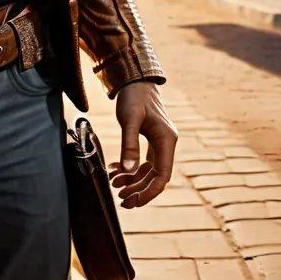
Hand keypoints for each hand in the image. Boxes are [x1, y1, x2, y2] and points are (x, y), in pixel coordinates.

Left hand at [108, 81, 176, 208]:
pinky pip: (142, 161)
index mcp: (166, 140)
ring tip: (114, 184)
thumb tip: (127, 171)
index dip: (149, 192)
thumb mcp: (129, 120)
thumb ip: (129, 145)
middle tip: (121, 199)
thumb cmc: (134, 96)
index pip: (162, 176)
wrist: (134, 79)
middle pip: (155, 176)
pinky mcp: (150, 139)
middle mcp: (166, 143)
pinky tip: (115, 170)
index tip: (133, 201)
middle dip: (138, 190)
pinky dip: (130, 167)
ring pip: (148, 170)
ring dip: (132, 179)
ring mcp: (159, 142)